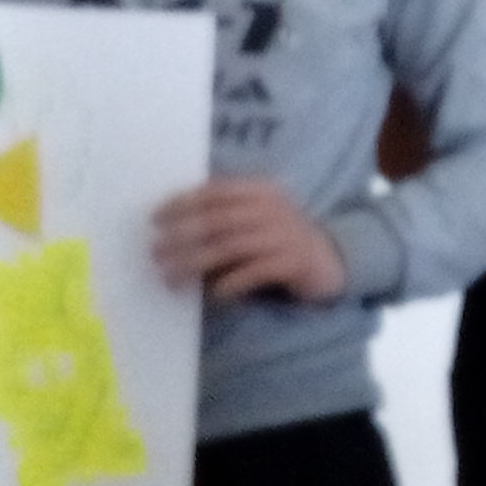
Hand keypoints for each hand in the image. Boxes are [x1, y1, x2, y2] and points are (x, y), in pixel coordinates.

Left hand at [153, 178, 349, 302]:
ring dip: (195, 262)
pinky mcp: (293, 263)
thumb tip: (173, 231)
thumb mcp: (257, 218)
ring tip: (170, 277)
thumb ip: (225, 217)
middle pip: (217, 220)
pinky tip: (213, 294)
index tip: (155, 219)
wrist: (331, 259)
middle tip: (155, 252)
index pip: (214, 192)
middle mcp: (271, 209)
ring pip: (230, 247)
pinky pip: (255, 272)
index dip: (182, 203)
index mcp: (259, 191)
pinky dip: (231, 283)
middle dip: (181, 236)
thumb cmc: (281, 239)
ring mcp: (284, 235)